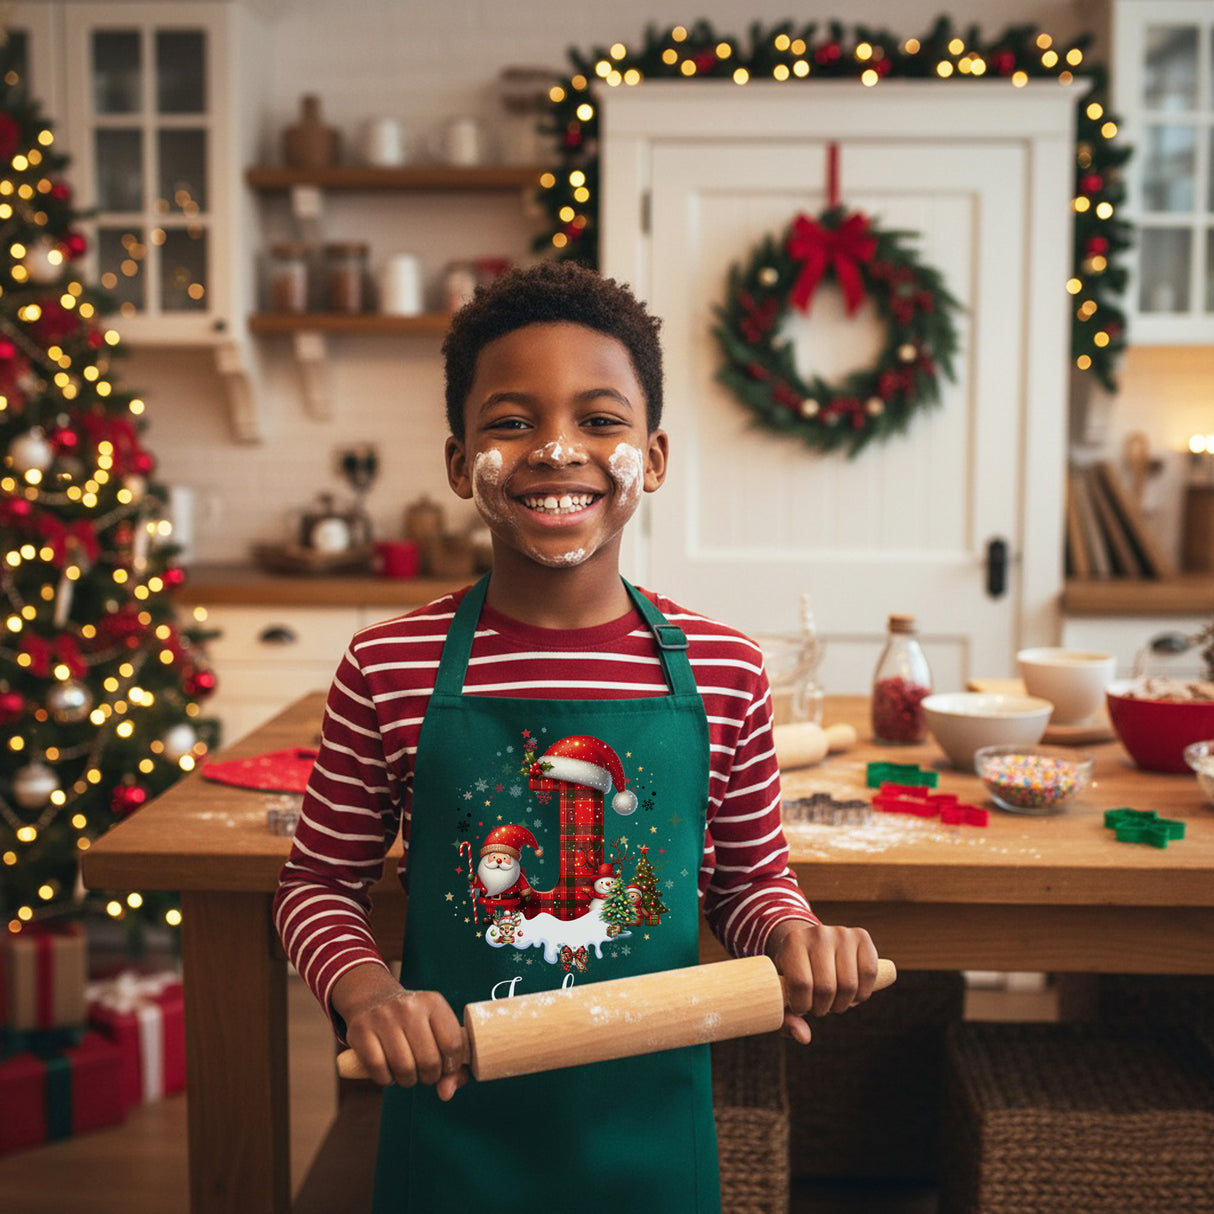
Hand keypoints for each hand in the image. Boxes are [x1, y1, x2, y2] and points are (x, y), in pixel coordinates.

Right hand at [331, 963, 469, 1099]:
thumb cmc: (412, 1023)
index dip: (451, 1066)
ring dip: (408, 1081)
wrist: (373, 1000)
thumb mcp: (436, 1030)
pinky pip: (379, 1071)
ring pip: (404, 1069)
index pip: (453, 1044)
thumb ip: (451, 1065)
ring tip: (408, 1072)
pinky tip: (389, 1071)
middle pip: (429, 1061)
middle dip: (429, 1077)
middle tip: (424, 1073)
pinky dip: (387, 1080)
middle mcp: (409, 1007)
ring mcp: (383, 1017)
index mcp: (433, 1002)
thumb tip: (446, 1093)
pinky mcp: (361, 1031)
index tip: (444, 1067)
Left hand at [764, 920, 879, 1044]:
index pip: (802, 983)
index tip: (800, 1007)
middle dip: (822, 1008)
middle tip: (818, 1006)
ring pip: (849, 985)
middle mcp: (818, 933)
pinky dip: (862, 993)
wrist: (807, 943)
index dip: (803, 1005)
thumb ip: (787, 1017)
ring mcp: (842, 933)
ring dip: (842, 1004)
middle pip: (827, 988)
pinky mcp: (862, 936)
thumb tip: (804, 1038)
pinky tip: (851, 994)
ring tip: (832, 1001)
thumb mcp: (781, 991)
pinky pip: (870, 973)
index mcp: (793, 941)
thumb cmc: (792, 972)